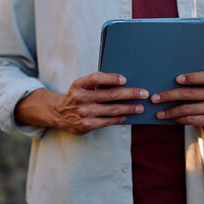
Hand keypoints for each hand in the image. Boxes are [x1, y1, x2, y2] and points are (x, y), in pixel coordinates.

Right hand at [15, 72, 148, 134]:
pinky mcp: (86, 125)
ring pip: (112, 110)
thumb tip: (123, 82)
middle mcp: (80, 98)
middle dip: (130, 94)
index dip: (111, 78)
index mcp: (79, 85)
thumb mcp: (81, 85)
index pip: (97, 78)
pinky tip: (126, 116)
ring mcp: (84, 113)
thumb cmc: (76, 96)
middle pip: (110, 95)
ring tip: (140, 107)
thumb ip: (96, 83)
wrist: (59, 113)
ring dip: (129, 108)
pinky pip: (107, 121)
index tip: (125, 79)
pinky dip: (118, 118)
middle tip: (144, 93)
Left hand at [152, 71, 203, 135]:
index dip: (192, 77)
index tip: (177, 79)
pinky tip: (171, 118)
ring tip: (158, 113)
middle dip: (169, 95)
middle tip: (154, 98)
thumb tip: (166, 80)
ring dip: (170, 111)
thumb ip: (193, 84)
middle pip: (190, 93)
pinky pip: (191, 119)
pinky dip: (179, 118)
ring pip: (187, 109)